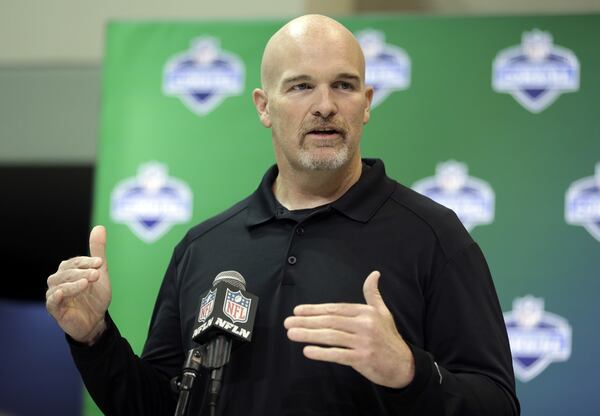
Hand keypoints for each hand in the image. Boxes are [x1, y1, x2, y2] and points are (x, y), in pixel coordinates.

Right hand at [46, 225, 111, 344]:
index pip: (74, 262)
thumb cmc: (95, 295)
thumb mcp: (100, 272)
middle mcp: (59, 281)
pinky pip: (51, 301)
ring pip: (59, 285)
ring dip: (73, 283)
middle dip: (82, 272)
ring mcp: (56, 295)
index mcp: (68, 270)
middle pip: (66, 273)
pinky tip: (63, 292)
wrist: (96, 320)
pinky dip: (56, 296)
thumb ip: (98, 251)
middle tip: (97, 274)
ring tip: (87, 283)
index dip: (87, 261)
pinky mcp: (55, 309)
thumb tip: (99, 227)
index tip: (101, 262)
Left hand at [284, 271, 414, 387]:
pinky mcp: (362, 359)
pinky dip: (322, 352)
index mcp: (366, 312)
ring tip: (292, 334)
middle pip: (330, 321)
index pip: (335, 309)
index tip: (298, 311)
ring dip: (308, 335)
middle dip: (307, 321)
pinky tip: (307, 351)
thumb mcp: (383, 313)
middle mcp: (365, 325)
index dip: (315, 309)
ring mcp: (364, 342)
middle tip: (288, 322)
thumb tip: (374, 274)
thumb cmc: (389, 338)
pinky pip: (338, 354)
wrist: (404, 365)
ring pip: (331, 336)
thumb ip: (373, 294)